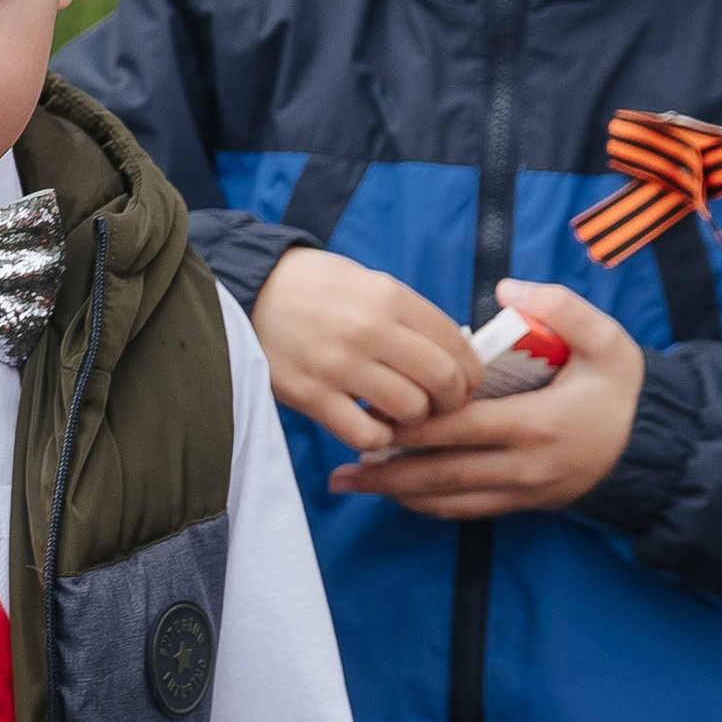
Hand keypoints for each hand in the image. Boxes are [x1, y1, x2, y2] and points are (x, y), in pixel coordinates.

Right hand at [252, 250, 483, 464]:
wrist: (249, 291)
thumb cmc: (316, 288)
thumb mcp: (370, 284)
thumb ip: (410, 317)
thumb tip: (453, 355)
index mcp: (388, 297)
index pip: (454, 342)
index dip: (471, 370)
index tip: (467, 382)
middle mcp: (367, 330)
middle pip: (441, 380)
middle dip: (453, 399)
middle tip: (444, 403)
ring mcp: (338, 366)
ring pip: (409, 409)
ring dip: (416, 418)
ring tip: (404, 411)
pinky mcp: (311, 396)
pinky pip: (365, 434)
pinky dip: (379, 437)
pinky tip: (374, 424)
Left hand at [348, 275, 644, 518]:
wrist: (656, 445)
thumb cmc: (624, 388)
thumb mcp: (606, 339)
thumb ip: (561, 308)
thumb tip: (507, 289)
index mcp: (537, 423)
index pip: (460, 427)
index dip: (412, 425)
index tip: (371, 414)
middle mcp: (524, 465)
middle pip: (442, 473)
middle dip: (387, 470)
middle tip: (340, 466)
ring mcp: (523, 491)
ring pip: (448, 500)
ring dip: (398, 493)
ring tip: (354, 483)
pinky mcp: (524, 505)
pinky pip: (466, 512)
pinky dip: (428, 505)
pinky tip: (398, 495)